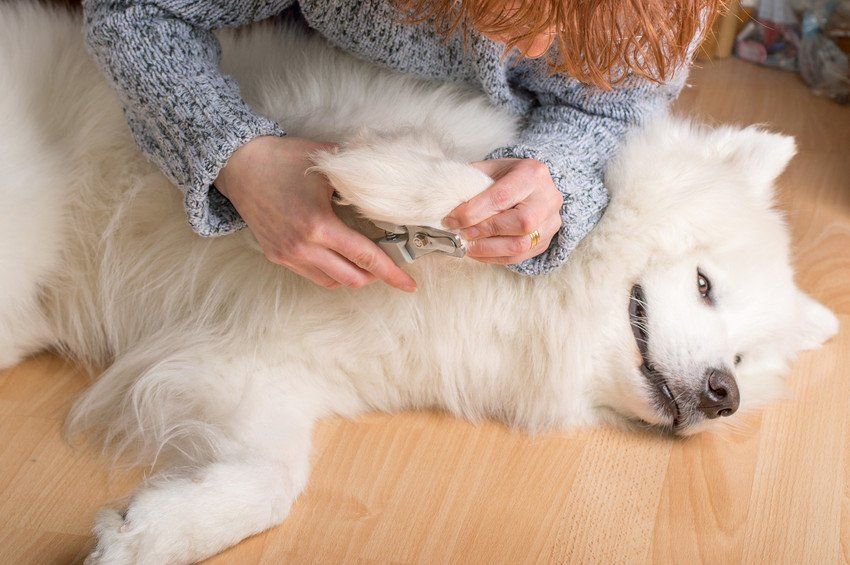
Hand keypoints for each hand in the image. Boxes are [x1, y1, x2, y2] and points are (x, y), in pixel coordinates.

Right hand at [214, 135, 416, 291]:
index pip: (365, 257)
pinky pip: (312, 275)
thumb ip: (358, 178)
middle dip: (374, 276)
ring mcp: (287, 255)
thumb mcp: (327, 163)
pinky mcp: (277, 256)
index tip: (409, 284)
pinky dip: (331, 271)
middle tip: (389, 266)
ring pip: (331, 281)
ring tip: (363, 261)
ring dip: (352, 275)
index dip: (391, 273)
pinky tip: (338, 256)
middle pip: (351, 278)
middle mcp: (303, 247)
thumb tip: (389, 183)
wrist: (239, 165)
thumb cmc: (283, 159)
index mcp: (319, 226)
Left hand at [442, 158, 562, 264]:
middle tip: (461, 234)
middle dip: (483, 231)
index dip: (473, 212)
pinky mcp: (546, 240)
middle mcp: (548, 198)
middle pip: (519, 223)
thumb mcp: (490, 169)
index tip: (451, 219)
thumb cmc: (507, 176)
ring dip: (488, 249)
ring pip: (521, 244)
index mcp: (532, 173)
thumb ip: (471, 183)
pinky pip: (520, 256)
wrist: (534, 184)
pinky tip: (478, 253)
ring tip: (467, 246)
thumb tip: (445, 203)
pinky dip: (495, 258)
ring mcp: (551, 222)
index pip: (501, 197)